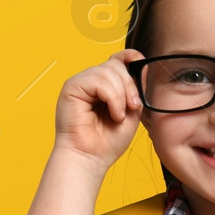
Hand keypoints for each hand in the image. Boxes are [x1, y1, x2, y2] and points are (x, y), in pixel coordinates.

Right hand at [53, 49, 144, 173]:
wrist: (90, 158)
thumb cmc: (107, 141)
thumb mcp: (131, 111)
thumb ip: (135, 89)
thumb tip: (142, 66)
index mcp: (103, 86)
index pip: (116, 59)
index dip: (129, 56)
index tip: (141, 62)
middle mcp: (90, 81)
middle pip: (115, 64)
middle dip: (129, 85)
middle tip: (133, 107)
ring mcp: (80, 83)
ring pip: (108, 71)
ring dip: (121, 95)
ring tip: (118, 116)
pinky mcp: (71, 87)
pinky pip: (99, 81)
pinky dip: (112, 98)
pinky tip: (113, 114)